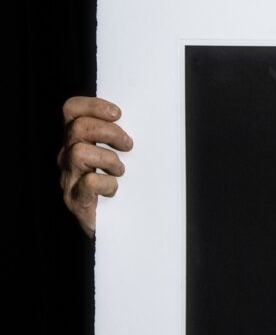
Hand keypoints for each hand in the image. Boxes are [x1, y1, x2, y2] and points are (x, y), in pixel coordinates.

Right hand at [58, 97, 132, 237]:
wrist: (116, 229)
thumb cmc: (122, 187)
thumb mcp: (121, 155)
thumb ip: (121, 137)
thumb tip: (147, 118)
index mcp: (77, 141)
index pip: (71, 110)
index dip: (93, 105)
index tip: (118, 113)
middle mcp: (67, 157)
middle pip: (78, 128)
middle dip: (109, 132)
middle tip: (129, 145)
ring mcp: (69, 179)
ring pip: (79, 152)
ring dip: (108, 158)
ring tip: (120, 171)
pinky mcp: (76, 200)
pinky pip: (90, 182)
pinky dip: (107, 183)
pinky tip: (114, 190)